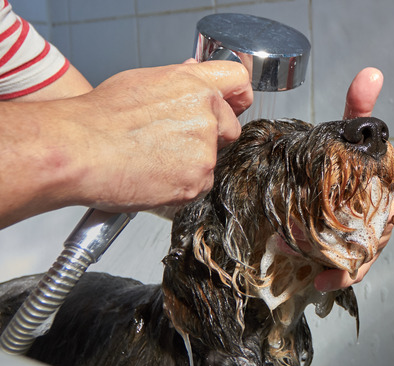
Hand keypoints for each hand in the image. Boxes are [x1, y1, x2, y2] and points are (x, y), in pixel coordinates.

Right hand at [70, 61, 252, 211]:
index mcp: (194, 85)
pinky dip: (181, 184)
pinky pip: (199, 184)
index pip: (239, 83)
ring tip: (152, 159)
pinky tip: (153, 174)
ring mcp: (204, 150)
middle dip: (211, 136)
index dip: (236, 96)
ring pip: (212, 159)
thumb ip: (179, 82)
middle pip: (229, 128)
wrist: (77, 151)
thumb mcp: (142, 82)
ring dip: (192, 163)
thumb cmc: (99, 118)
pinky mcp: (198, 180)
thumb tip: (196, 76)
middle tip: (173, 141)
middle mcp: (206, 114)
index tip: (234, 104)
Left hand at [314, 67, 393, 291]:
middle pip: (374, 244)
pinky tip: (318, 284)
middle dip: (357, 256)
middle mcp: (376, 218)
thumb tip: (371, 72)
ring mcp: (357, 235)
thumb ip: (358, 107)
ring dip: (342, 272)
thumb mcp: (348, 132)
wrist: (324, 171)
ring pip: (358, 260)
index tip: (372, 233)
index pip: (391, 214)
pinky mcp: (340, 248)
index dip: (382, 229)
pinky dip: (334, 278)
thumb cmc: (344, 156)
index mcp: (384, 194)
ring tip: (321, 279)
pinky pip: (344, 268)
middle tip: (334, 263)